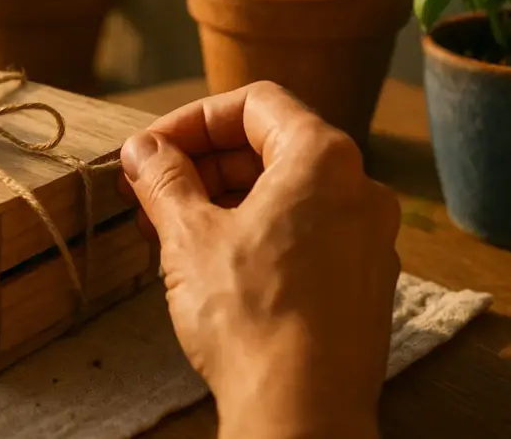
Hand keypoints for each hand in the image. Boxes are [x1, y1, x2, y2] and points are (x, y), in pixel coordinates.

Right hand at [118, 82, 399, 438]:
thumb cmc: (252, 319)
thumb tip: (143, 151)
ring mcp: (367, 238)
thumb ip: (164, 179)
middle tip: (151, 186)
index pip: (254, 103)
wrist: (303, 411)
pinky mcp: (361, 282)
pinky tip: (213, 262)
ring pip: (288, 192)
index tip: (151, 149)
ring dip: (226, 197)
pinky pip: (306, 232)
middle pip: (272, 145)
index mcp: (324, 158)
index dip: (191, 119)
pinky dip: (258, 231)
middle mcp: (360, 189)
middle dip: (203, 161)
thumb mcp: (188, 236)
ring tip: (171, 227)